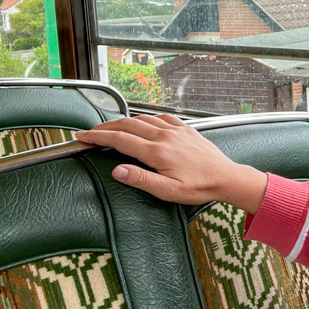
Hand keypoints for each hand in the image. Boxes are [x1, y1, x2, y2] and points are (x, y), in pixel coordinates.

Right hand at [74, 114, 267, 213]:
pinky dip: (145, 117)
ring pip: (143, 119)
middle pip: (127, 125)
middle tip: (90, 132)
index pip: (120, 139)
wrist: (226, 177)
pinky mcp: (186, 128)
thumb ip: (141, 180)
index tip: (82, 137)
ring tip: (110, 127)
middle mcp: (165, 136)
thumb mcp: (168, 191)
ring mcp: (176, 130)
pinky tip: (142, 121)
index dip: (98, 137)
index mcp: (157, 152)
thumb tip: (117, 171)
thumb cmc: (199, 187)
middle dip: (105, 127)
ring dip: (123, 121)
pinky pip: (161, 117)